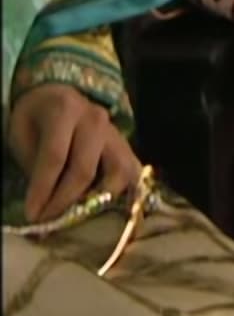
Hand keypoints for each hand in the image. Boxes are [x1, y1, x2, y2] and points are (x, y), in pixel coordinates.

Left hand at [10, 84, 139, 222]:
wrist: (57, 95)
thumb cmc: (34, 116)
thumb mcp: (21, 133)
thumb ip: (33, 162)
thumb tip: (43, 200)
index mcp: (64, 111)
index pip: (55, 157)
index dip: (43, 189)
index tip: (32, 214)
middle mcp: (95, 119)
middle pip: (84, 169)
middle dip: (64, 200)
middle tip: (47, 220)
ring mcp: (115, 131)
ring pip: (117, 171)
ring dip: (97, 199)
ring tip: (76, 213)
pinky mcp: (125, 144)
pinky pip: (131, 170)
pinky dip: (122, 191)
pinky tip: (105, 204)